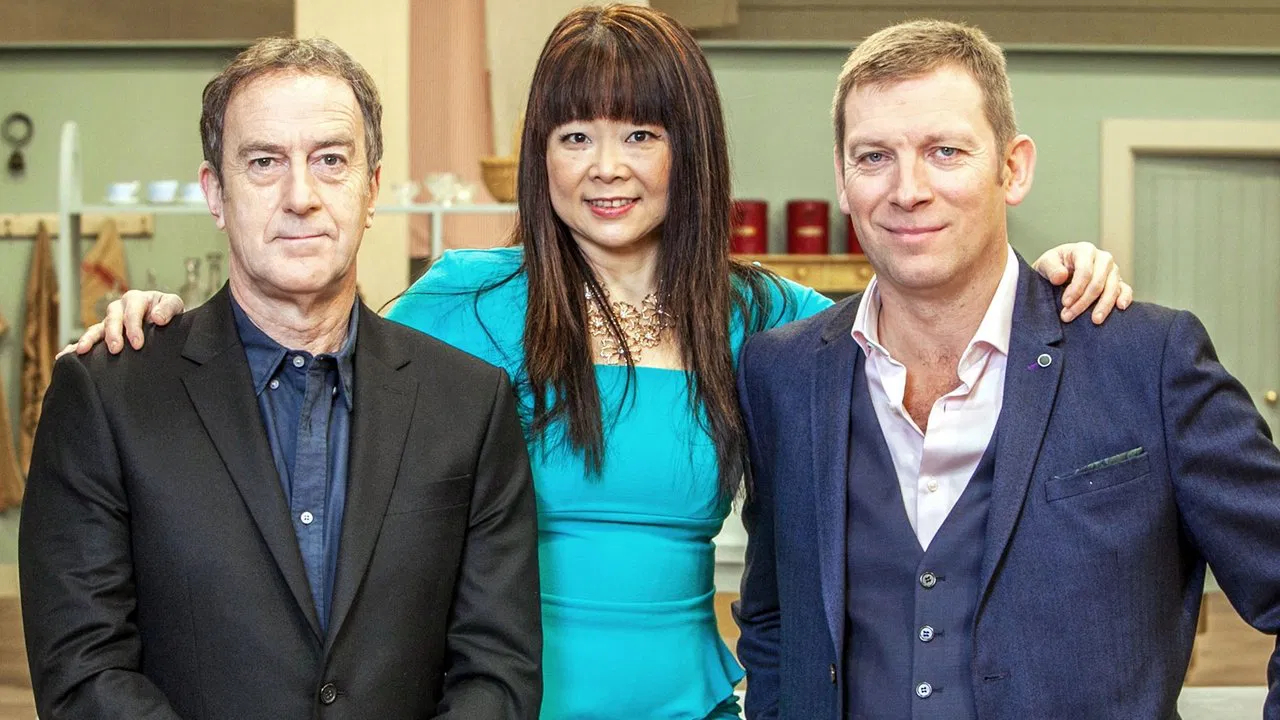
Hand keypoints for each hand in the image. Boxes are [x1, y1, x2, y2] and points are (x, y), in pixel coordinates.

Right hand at [69, 290, 185, 354]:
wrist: (167, 320)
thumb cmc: (169, 312)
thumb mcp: (174, 305)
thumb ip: (168, 308)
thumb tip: (157, 318)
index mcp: (136, 299)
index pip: (132, 312)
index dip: (134, 327)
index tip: (138, 344)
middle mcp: (120, 308)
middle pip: (112, 319)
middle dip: (113, 334)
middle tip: (116, 349)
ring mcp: (110, 321)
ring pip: (97, 329)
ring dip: (89, 339)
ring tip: (82, 351)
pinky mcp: (104, 334)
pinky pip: (89, 340)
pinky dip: (75, 347)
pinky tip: (64, 356)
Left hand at [1033, 242, 1133, 324]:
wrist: (1059, 272)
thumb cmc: (1053, 267)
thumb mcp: (1045, 263)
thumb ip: (1051, 268)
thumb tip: (1060, 277)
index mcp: (1085, 250)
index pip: (1085, 271)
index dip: (1076, 288)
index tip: (1065, 303)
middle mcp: (1102, 258)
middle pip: (1098, 282)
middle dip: (1084, 301)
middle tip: (1068, 316)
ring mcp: (1112, 270)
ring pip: (1112, 288)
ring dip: (1103, 306)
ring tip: (1094, 320)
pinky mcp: (1118, 282)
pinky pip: (1125, 289)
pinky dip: (1125, 298)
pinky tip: (1120, 307)